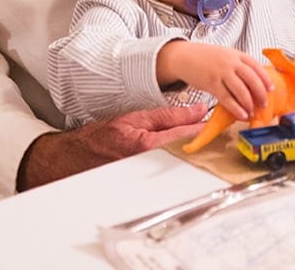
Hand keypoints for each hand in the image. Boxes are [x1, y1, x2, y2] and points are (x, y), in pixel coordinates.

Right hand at [18, 105, 205, 190]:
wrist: (74, 159)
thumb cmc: (100, 138)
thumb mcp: (135, 118)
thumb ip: (167, 115)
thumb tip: (196, 110)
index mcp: (146, 144)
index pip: (186, 134)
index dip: (206, 127)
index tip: (220, 121)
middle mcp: (149, 162)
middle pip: (188, 152)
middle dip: (203, 141)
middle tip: (218, 131)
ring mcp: (148, 175)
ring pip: (181, 161)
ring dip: (194, 151)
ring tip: (204, 141)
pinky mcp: (146, 183)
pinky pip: (170, 169)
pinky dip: (181, 160)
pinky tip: (188, 154)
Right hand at [157, 41, 273, 120]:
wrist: (185, 56)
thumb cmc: (206, 58)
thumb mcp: (225, 55)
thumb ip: (239, 65)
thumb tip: (254, 82)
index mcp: (236, 54)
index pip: (256, 66)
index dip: (265, 79)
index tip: (272, 89)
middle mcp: (230, 62)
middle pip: (251, 79)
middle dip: (260, 93)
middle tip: (264, 104)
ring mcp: (221, 72)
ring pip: (241, 90)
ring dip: (249, 103)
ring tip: (251, 111)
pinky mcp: (211, 83)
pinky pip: (227, 98)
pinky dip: (236, 108)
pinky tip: (241, 114)